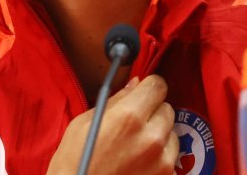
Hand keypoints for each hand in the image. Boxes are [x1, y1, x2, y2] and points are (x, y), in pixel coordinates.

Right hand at [46, 75, 177, 174]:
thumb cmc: (75, 160)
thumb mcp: (85, 122)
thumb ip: (115, 101)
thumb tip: (135, 85)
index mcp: (129, 116)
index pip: (157, 85)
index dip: (149, 86)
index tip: (142, 91)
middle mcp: (151, 136)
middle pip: (167, 107)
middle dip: (152, 110)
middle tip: (133, 122)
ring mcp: (162, 159)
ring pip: (172, 131)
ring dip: (158, 132)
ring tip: (136, 144)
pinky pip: (171, 154)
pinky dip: (161, 153)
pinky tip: (140, 159)